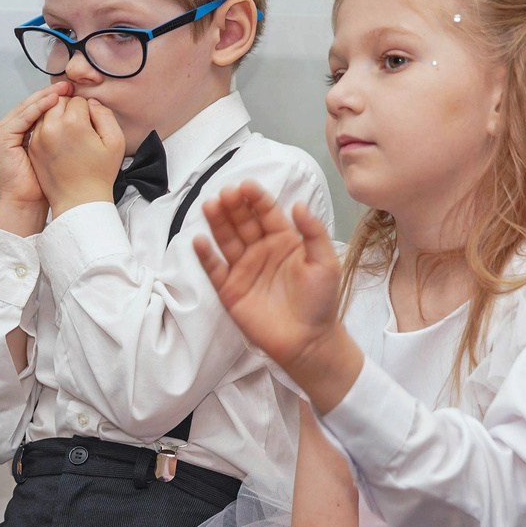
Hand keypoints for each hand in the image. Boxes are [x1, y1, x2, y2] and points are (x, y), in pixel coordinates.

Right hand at [0, 80, 69, 220]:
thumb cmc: (40, 185)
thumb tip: (70, 116)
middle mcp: (5, 131)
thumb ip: (53, 134)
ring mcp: (0, 133)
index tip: (71, 92)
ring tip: (64, 90)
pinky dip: (38, 108)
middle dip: (50, 94)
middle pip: (29, 106)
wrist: (26, 203)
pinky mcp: (0, 137)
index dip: (52, 100)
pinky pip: (22, 117)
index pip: (34, 110)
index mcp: (15, 134)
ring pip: (26, 108)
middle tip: (69, 85)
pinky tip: (54, 101)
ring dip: (45, 97)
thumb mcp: (49, 153)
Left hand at [25, 93, 126, 211]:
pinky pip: (39, 127)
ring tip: (69, 131)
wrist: (79, 201)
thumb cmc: (99, 174)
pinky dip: (48, 128)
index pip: (78, 99)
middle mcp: (52, 127)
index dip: (87, 108)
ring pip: (46, 112)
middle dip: (69, 107)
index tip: (91, 122)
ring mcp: (39, 138)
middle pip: (59, 101)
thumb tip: (91, 103)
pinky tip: (60, 140)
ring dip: (56, 116)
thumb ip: (104, 114)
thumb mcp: (115, 141)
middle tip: (80, 123)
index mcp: (73, 123)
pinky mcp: (33, 148)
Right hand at [192, 184, 365, 408]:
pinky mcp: (230, 290)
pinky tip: (200, 240)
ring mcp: (244, 270)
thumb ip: (313, 233)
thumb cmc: (320, 302)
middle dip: (234, 206)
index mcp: (284, 241)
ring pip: (227, 240)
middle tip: (226, 194)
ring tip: (210, 206)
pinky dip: (206, 256)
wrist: (308, 341)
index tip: (247, 186)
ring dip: (218, 223)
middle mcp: (261, 251)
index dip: (257, 199)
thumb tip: (297, 205)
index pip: (267, 213)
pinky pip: (214, 269)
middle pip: (243, 222)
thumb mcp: (325, 263)